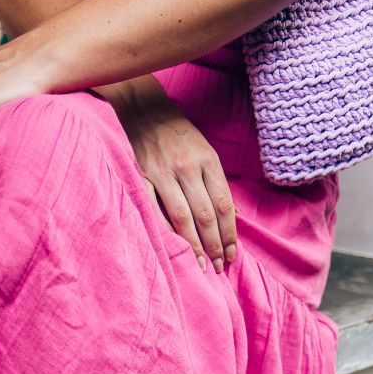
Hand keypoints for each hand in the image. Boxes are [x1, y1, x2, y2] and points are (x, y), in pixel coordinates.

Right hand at [100, 75, 237, 272]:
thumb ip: (214, 180)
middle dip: (214, 244)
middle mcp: (187, 167)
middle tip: (219, 267)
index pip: (223, 204)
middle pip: (206, 214)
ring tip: (201, 266)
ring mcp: (162, 173)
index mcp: (207, 159)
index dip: (229, 233)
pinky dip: (164, 232)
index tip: (232, 254)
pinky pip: (154, 210)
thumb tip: (230, 213)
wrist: (140, 106)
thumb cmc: (175, 131)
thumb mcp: (202, 148)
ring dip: (194, 245)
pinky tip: (172, 249)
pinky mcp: (141, 177)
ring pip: (183, 217)